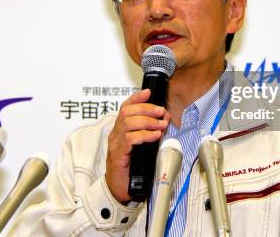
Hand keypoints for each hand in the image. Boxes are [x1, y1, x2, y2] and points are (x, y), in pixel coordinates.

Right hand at [105, 89, 169, 203]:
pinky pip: (130, 139)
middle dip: (146, 108)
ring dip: (148, 121)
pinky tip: (155, 136)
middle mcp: (115, 134)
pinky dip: (145, 135)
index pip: (125, 107)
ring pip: (129, 123)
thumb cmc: (131, 167)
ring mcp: (115, 144)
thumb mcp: (141, 146)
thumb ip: (149, 133)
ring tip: (161, 125)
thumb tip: (164, 121)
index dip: (136, 98)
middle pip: (127, 112)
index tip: (148, 92)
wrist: (119, 188)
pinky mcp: (118, 155)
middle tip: (162, 111)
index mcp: (120, 130)